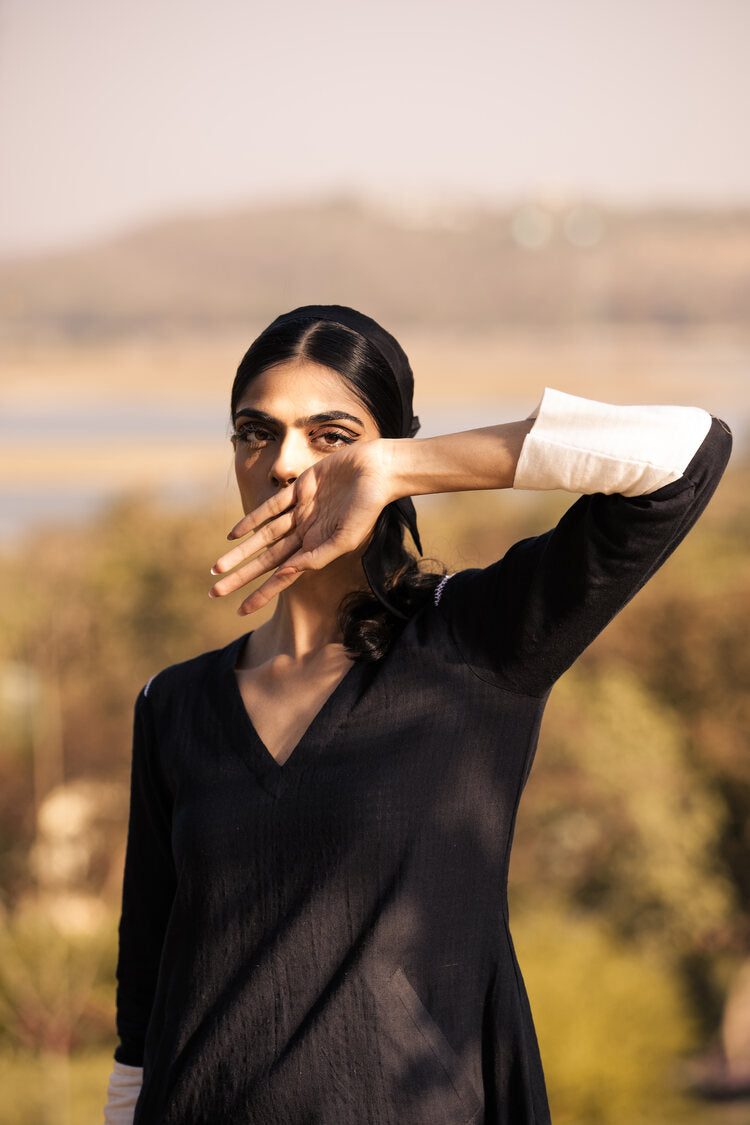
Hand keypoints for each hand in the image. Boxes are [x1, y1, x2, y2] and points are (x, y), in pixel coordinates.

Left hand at [209, 439, 394, 613]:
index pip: (283, 576)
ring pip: (263, 537)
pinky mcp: (299, 489)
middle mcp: (306, 533)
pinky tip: (234, 534)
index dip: (261, 594)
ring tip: (216, 568)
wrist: (377, 471)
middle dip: (241, 577)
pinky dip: (251, 519)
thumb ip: (317, 557)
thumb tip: (287, 572)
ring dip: (240, 553)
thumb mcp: (345, 540)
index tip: (241, 611)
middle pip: (266, 560)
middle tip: (215, 592)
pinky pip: (270, 507)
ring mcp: (301, 512)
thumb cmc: (368, 508)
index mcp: (317, 549)